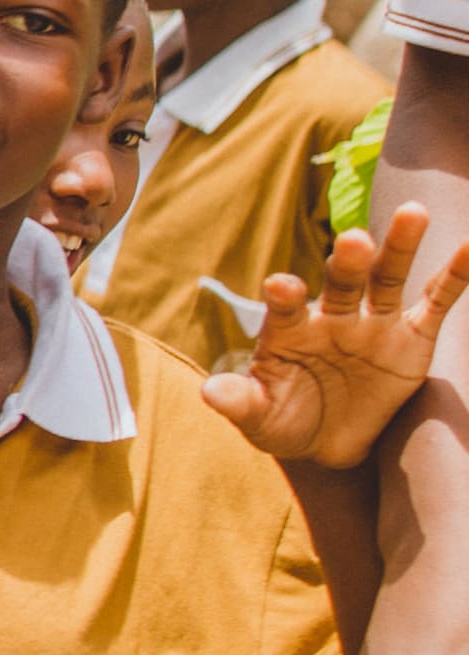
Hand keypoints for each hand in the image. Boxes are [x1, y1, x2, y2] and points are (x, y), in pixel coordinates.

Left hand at [203, 211, 468, 467]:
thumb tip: (211, 392)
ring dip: (398, 247)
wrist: (326, 442)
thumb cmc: (284, 422)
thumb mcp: (259, 418)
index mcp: (289, 330)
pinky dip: (457, 274)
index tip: (282, 286)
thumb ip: (240, 401)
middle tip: (353, 239)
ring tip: (413, 212)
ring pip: (388, 277)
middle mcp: (332, 316)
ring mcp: (374, 322)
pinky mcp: (413, 336)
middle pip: (341, 281)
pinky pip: (437, 301)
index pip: (285, 307)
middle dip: (348, 262)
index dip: (284, 297)